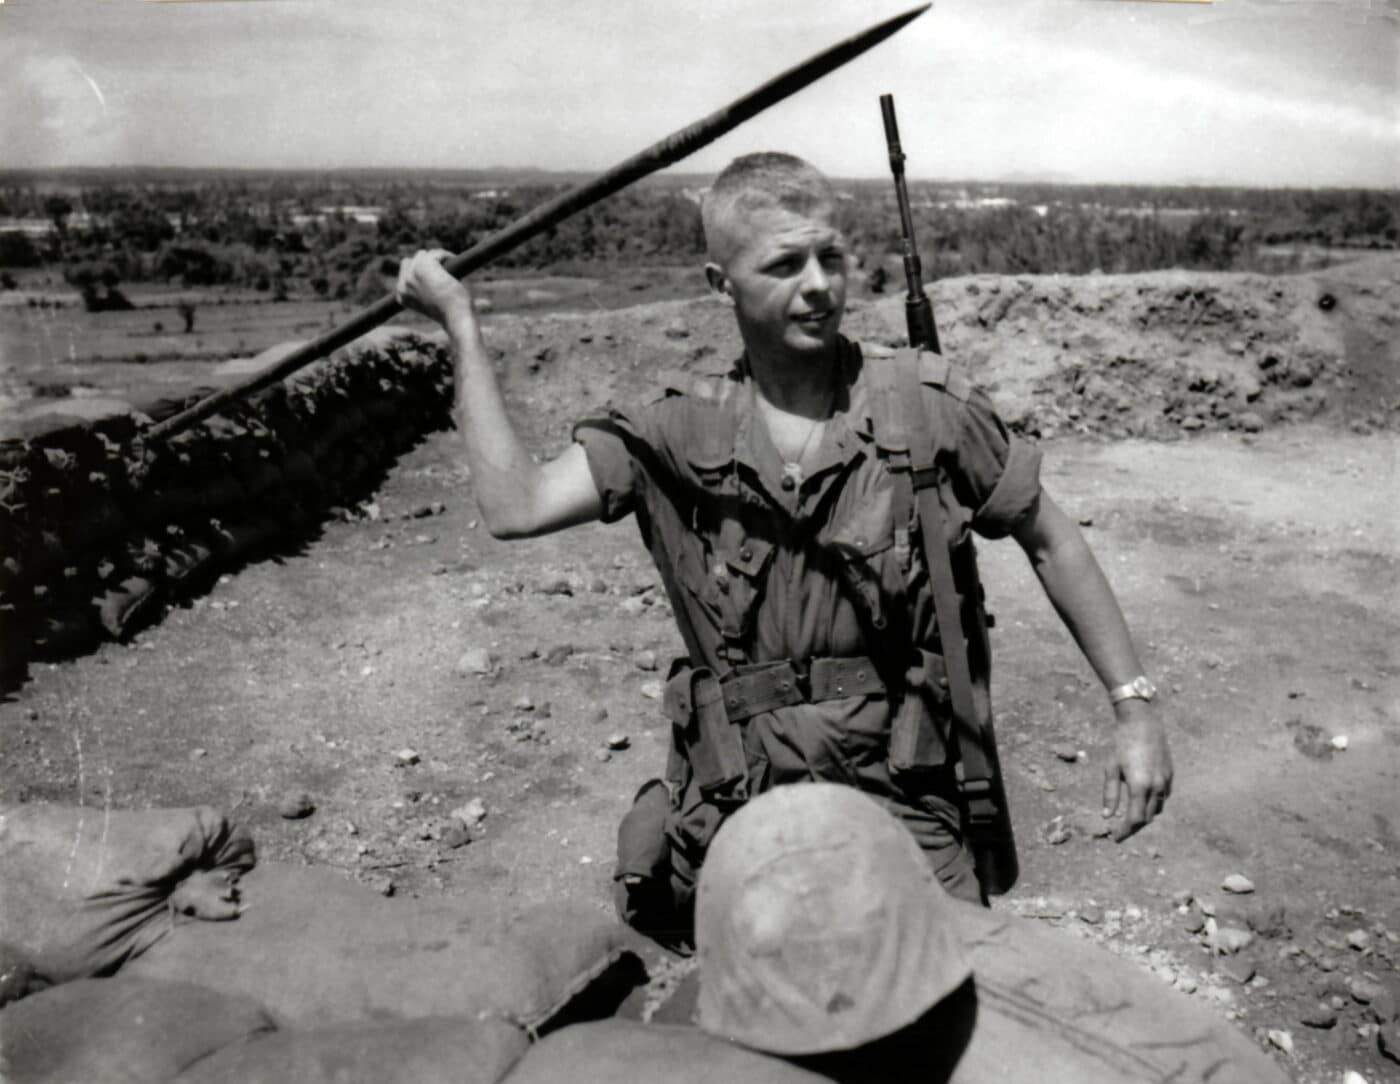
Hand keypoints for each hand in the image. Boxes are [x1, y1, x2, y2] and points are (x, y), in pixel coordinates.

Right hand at [395, 249, 474, 327]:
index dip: (419, 272)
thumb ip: (423, 292)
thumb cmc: (449, 314)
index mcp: (402, 296)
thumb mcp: (430, 305)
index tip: (434, 275)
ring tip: (450, 268)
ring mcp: (412, 274)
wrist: (455, 317)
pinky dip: (446, 256)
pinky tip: (454, 263)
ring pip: (423, 255)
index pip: (405, 274)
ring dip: (437, 258)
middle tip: (443, 270)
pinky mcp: (425, 265)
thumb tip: (430, 279)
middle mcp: (403, 285)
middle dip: (426, 263)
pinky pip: (436, 253)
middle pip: (411, 261)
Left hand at [1103, 700, 1172, 841]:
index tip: (1115, 838)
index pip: (1135, 819)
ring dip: (1145, 816)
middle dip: (1134, 827)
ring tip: (1131, 817)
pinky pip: (1163, 797)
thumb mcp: (1111, 768)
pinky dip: (1154, 803)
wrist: (1143, 721)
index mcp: (1140, 786)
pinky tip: (1144, 800)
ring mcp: (1166, 780)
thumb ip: (1110, 793)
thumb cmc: (1122, 742)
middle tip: (1121, 831)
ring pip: (1157, 808)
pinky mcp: (1170, 774)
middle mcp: (1156, 786)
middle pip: (1147, 817)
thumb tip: (1107, 816)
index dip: (1125, 832)